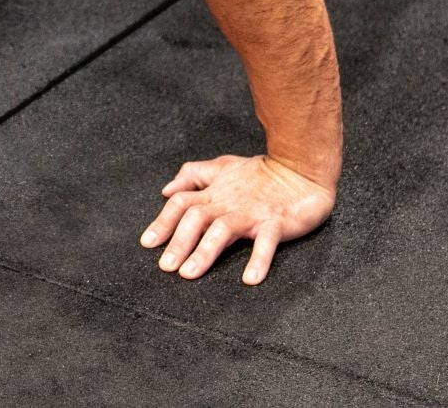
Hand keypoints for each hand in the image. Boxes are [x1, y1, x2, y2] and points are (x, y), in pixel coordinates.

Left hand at [139, 154, 335, 283]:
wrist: (301, 168)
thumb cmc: (261, 172)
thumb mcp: (223, 167)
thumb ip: (194, 175)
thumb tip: (167, 189)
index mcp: (215, 192)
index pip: (182, 203)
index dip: (163, 222)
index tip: (147, 243)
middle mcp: (229, 203)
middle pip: (196, 218)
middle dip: (178, 242)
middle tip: (166, 267)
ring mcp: (252, 213)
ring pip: (223, 230)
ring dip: (205, 252)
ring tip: (190, 273)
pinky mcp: (277, 222)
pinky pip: (266, 242)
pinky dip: (258, 260)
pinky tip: (249, 279)